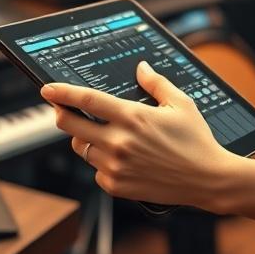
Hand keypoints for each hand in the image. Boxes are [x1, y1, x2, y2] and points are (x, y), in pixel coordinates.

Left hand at [41, 61, 238, 209]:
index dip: (62, 93)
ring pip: (82, 149)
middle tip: (61, 109)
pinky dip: (101, 162)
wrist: (207, 179)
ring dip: (85, 139)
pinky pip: (96, 170)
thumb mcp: (180, 103)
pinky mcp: (117, 186)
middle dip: (61, 114)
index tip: (46, 88)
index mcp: (132, 117)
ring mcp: (116, 166)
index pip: (87, 101)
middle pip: (71, 126)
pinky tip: (120, 158)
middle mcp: (119, 142)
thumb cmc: (196, 140)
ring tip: (104, 134)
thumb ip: (155, 83)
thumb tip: (140, 67)